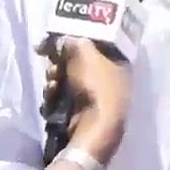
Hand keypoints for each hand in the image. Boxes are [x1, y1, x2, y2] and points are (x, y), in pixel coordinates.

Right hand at [38, 37, 130, 160]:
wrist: (92, 130)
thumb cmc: (95, 87)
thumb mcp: (84, 53)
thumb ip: (71, 41)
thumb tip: (61, 40)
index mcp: (118, 63)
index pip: (93, 45)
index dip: (74, 41)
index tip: (56, 41)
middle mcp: (109, 80)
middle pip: (75, 63)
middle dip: (59, 64)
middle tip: (53, 67)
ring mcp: (94, 99)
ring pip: (65, 82)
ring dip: (53, 82)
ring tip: (52, 87)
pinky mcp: (79, 115)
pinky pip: (60, 100)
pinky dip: (53, 99)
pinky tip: (51, 103)